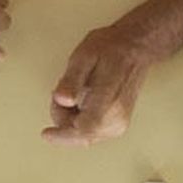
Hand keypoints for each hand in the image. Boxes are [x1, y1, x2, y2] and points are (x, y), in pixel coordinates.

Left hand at [42, 23, 153, 145]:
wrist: (136, 46)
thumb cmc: (111, 48)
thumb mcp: (83, 56)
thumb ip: (71, 79)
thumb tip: (62, 100)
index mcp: (109, 100)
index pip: (83, 131)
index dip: (62, 135)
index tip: (46, 133)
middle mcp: (117, 116)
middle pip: (80, 135)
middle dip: (64, 119)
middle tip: (62, 92)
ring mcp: (120, 122)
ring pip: (85, 136)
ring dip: (71, 119)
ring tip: (74, 92)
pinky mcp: (119, 124)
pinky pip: (92, 132)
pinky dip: (80, 120)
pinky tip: (81, 101)